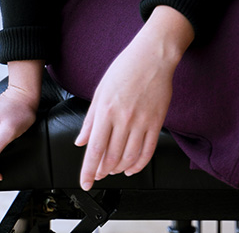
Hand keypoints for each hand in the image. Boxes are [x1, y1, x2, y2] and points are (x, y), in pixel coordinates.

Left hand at [75, 6, 193, 190]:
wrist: (153, 55)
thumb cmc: (125, 68)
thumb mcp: (101, 90)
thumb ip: (90, 119)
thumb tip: (81, 141)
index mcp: (106, 110)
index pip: (95, 148)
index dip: (89, 170)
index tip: (86, 183)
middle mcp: (124, 119)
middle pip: (111, 157)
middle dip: (102, 171)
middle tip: (98, 174)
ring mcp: (142, 122)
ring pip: (129, 158)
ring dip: (119, 169)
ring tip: (113, 169)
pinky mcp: (157, 122)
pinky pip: (148, 151)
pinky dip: (139, 165)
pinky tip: (132, 168)